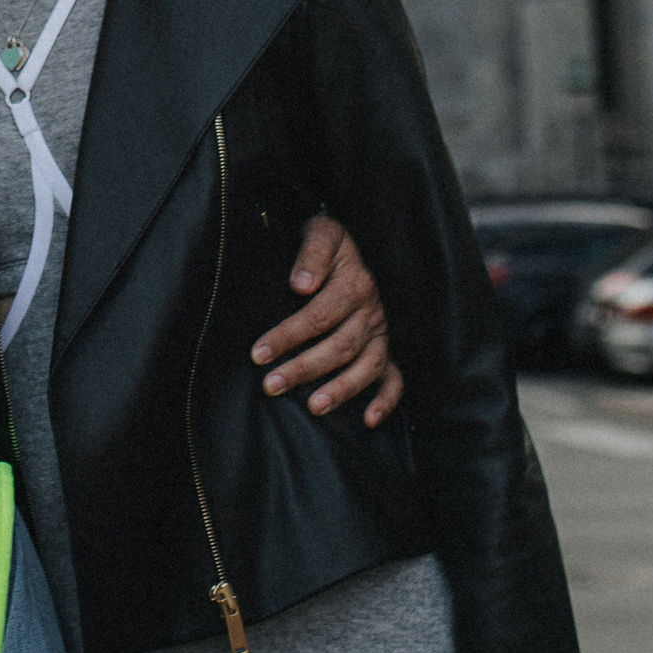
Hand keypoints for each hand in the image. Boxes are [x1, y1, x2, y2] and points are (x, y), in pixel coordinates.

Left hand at [253, 214, 403, 424]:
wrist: (349, 247)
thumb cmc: (328, 244)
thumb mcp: (322, 232)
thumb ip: (312, 252)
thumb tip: (300, 284)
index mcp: (356, 284)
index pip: (319, 316)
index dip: (288, 336)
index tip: (258, 353)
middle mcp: (372, 312)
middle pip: (340, 347)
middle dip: (304, 369)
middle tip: (271, 385)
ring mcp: (381, 333)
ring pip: (366, 367)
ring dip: (341, 389)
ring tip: (313, 407)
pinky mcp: (386, 349)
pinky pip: (394, 379)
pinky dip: (386, 401)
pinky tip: (368, 420)